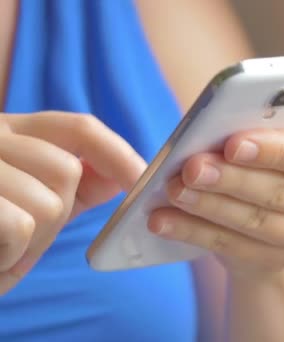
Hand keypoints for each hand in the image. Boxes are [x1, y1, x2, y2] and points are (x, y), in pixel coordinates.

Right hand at [0, 112, 145, 293]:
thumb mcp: (25, 200)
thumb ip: (73, 185)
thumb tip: (123, 177)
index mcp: (9, 131)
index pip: (79, 127)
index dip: (118, 153)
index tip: (143, 182)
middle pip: (68, 170)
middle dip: (58, 219)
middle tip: (26, 242)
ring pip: (49, 202)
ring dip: (34, 244)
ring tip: (4, 253)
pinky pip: (21, 224)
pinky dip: (14, 255)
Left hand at [149, 101, 283, 278]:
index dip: (275, 150)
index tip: (232, 143)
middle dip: (233, 179)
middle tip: (191, 167)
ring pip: (258, 222)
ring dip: (210, 206)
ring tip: (174, 190)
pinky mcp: (282, 260)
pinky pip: (235, 248)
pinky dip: (196, 233)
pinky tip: (165, 221)